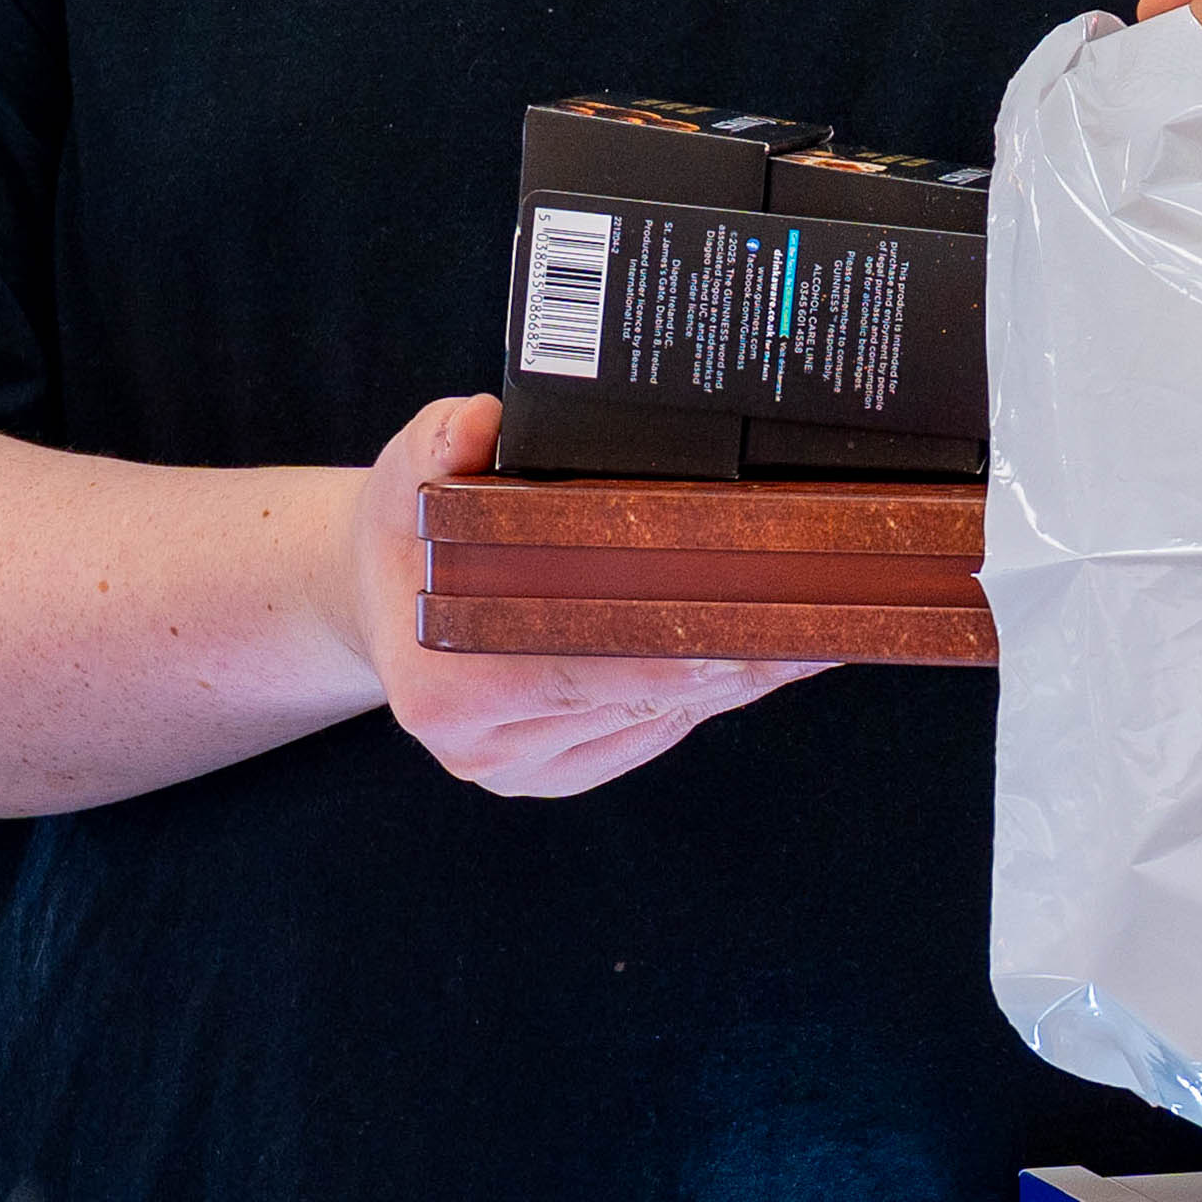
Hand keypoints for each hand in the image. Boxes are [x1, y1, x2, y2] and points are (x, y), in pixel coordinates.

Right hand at [334, 395, 819, 804]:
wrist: (383, 603)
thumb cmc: (407, 536)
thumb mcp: (409, 472)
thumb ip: (442, 441)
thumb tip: (478, 424)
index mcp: (443, 688)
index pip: (584, 667)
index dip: (676, 643)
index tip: (755, 620)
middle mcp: (482, 747)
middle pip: (641, 696)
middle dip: (733, 655)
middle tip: (818, 611)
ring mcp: (521, 773)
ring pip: (660, 720)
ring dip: (735, 676)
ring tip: (808, 625)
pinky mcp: (556, 777)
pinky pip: (654, 735)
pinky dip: (708, 695)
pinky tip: (756, 654)